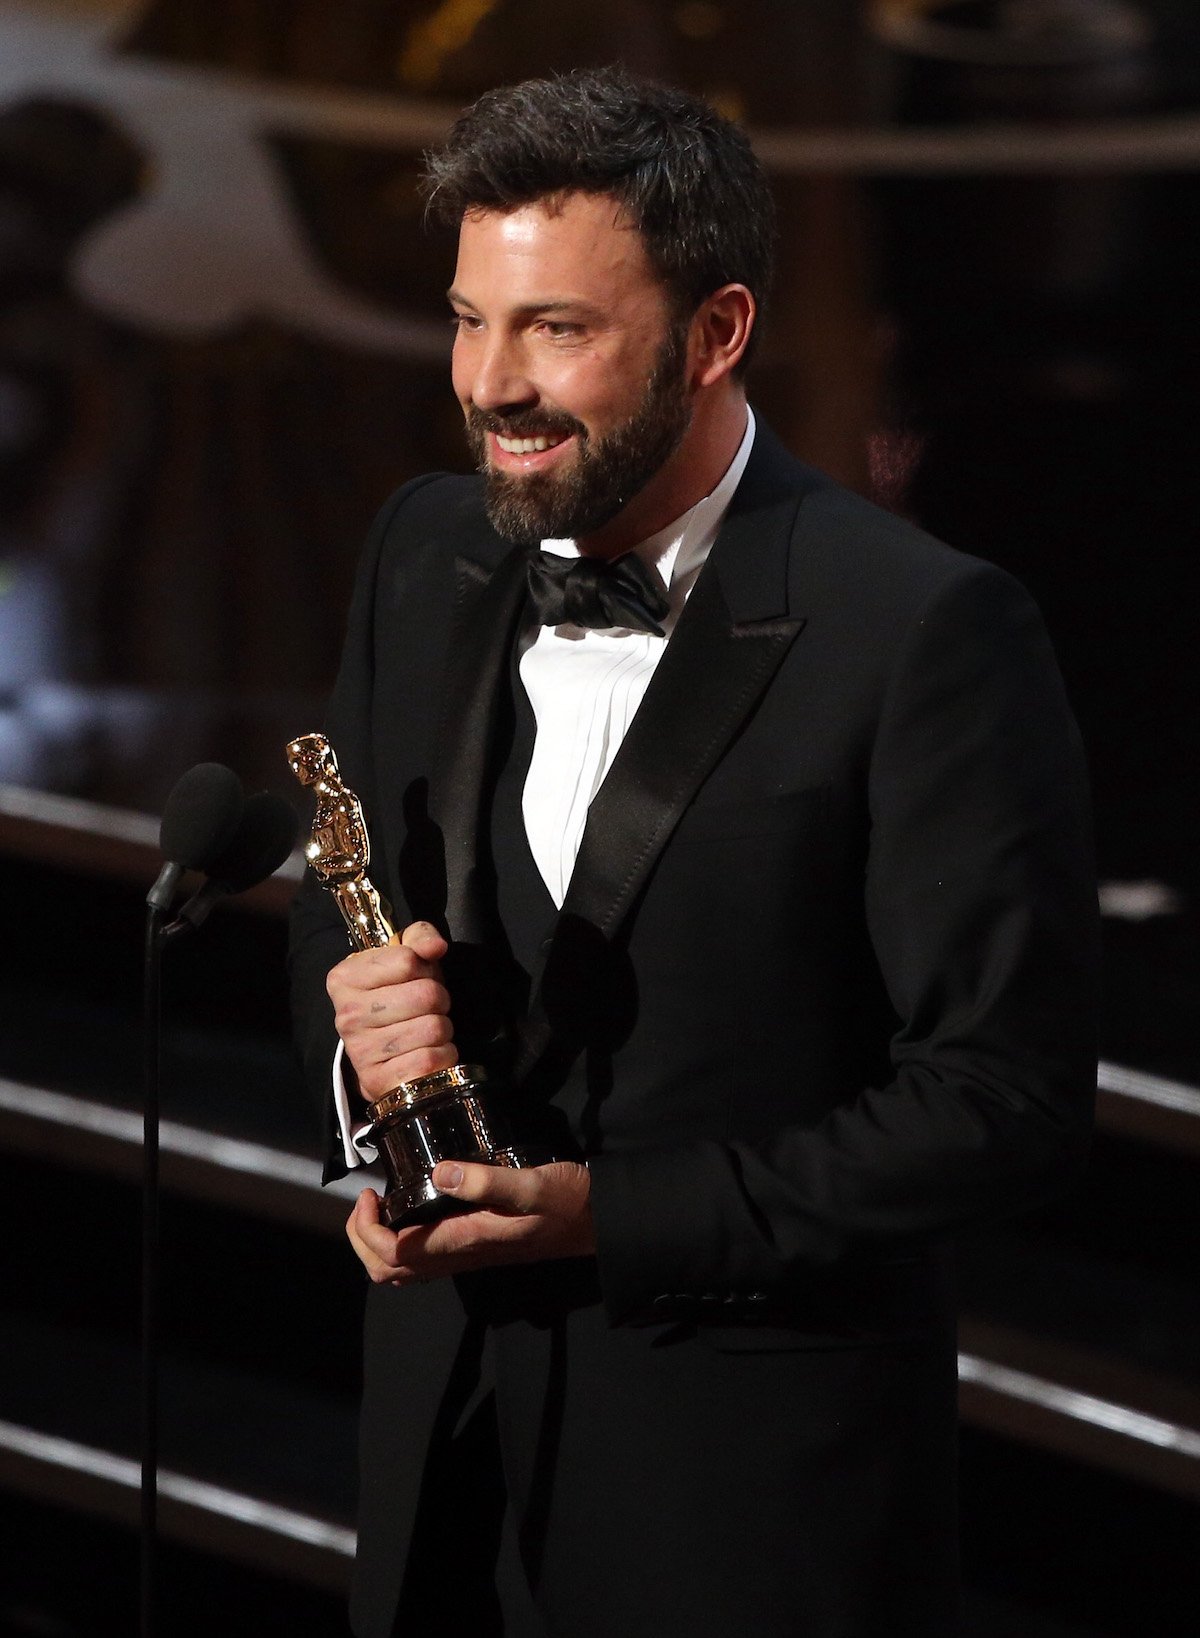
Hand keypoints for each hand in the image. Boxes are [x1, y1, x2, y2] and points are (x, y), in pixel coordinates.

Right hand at [326, 920, 456, 1098]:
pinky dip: (443, 1056)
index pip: (408, 960)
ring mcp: (360, 1051)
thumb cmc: (396, 998)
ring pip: (434, 1028)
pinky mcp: (379, 1082)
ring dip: (442, 1030)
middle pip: (427, 995)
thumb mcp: (404, 960)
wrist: (380, 1057)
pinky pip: (432, 1060)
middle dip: (438, 1000)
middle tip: (426, 1009)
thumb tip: (436, 946)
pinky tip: (428, 1054)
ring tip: (425, 1031)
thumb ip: (420, 939)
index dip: (425, 968)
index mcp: (344, 978)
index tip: (415, 979)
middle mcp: (347, 1014)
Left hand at [347, 1159, 594, 1285]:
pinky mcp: (475, 1247)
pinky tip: (412, 1209)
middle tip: (368, 1198)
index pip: (394, 1254)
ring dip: (378, 1242)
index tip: (371, 1191)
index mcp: (464, 1241)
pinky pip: (423, 1260)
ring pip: (403, 1270)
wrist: (598, 1223)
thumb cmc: (568, 1201)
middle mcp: (459, 1256)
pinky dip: (401, 1241)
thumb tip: (441, 1172)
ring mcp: (466, 1256)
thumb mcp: (532, 1183)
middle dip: (362, 1238)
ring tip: (381, 1204)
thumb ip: (488, 1181)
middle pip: (389, 1271)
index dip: (367, 1229)